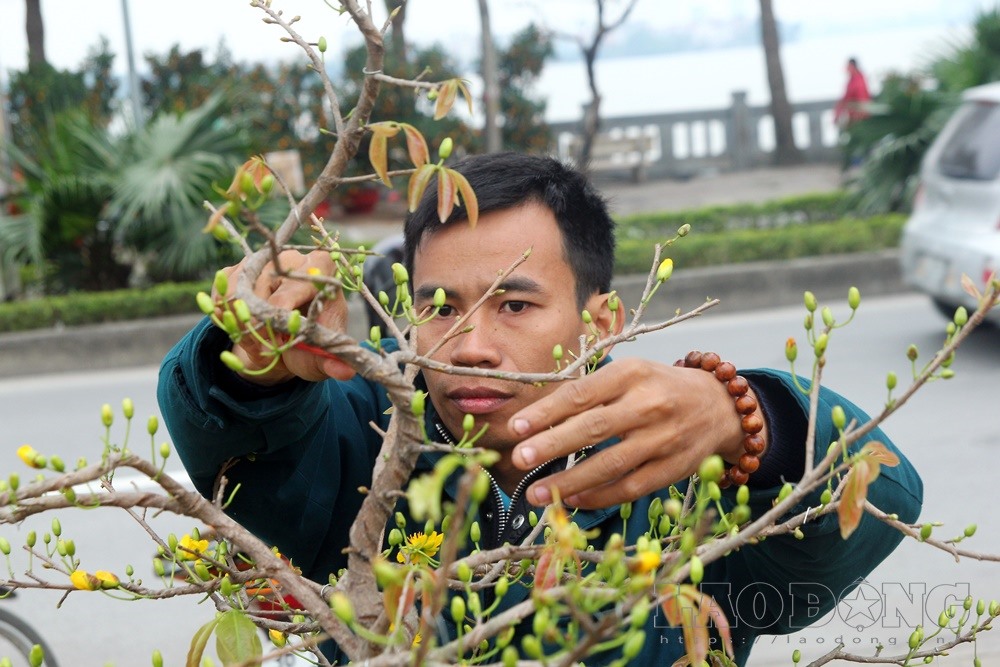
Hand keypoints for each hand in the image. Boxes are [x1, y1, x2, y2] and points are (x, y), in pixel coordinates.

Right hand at [214, 250, 353, 384]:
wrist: (285, 346)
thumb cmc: (309, 345)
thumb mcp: (322, 356)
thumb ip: (333, 362)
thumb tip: (346, 372)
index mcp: (322, 270)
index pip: (298, 285)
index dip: (285, 315)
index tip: (283, 342)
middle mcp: (291, 259)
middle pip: (265, 288)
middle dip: (261, 324)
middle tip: (268, 347)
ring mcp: (262, 262)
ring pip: (239, 291)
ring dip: (242, 323)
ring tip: (257, 341)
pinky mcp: (237, 270)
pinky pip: (221, 294)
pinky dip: (226, 318)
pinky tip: (242, 328)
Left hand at [508, 358, 756, 508]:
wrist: (719, 406)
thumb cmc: (658, 387)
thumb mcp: (629, 374)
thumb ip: (590, 392)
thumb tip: (538, 418)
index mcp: (632, 373)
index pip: (581, 394)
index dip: (546, 412)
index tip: (516, 427)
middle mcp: (649, 404)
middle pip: (593, 428)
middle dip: (551, 445)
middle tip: (519, 458)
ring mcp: (663, 439)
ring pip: (609, 464)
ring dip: (569, 481)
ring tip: (536, 493)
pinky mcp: (672, 469)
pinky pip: (629, 486)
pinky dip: (598, 496)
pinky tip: (572, 500)